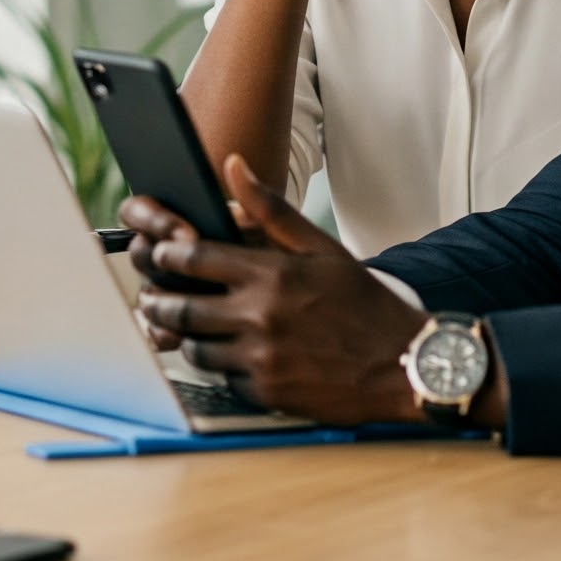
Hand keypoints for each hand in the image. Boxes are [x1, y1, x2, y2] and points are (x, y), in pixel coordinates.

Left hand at [122, 157, 425, 424]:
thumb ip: (270, 209)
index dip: (167, 256)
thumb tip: (233, 165)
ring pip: (196, 348)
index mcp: (270, 274)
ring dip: (189, 336)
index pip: (192, 258)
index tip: (161, 256)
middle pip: (182, 307)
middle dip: (161, 300)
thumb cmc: (362, 302)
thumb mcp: (321, 247)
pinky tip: (232, 356)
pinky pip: (224, 380)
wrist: (405, 364)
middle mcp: (260, 316)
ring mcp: (262, 359)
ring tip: (191, 326)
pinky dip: (222, 368)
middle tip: (156, 296)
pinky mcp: (268, 394)